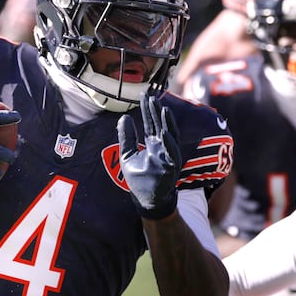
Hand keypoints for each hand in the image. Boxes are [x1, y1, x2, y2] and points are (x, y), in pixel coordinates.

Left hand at [116, 91, 180, 218]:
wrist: (147, 201)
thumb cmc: (139, 180)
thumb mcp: (127, 155)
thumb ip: (126, 138)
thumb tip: (124, 117)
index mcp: (153, 144)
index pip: (151, 123)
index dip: (148, 109)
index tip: (144, 95)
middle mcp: (163, 148)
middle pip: (160, 125)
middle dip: (155, 111)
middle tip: (150, 96)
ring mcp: (168, 156)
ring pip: (169, 136)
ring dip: (166, 122)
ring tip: (162, 108)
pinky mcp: (171, 167)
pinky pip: (171, 153)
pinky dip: (168, 142)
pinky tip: (163, 131)